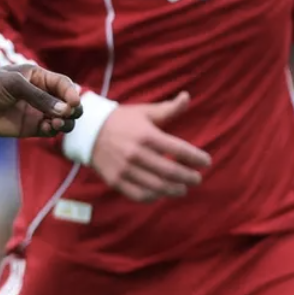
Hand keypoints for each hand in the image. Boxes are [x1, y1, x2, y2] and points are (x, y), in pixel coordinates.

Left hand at [0, 64, 81, 138]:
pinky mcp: (29, 128)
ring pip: (62, 118)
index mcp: (37, 76)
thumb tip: (65, 110)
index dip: (71, 93)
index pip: (63, 84)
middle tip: (66, 114)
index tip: (73, 103)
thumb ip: (39, 97)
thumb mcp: (14, 85)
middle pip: (67, 102)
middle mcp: (39, 94)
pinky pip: (49, 130)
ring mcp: (35, 111)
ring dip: (65, 121)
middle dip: (72, 109)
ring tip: (56, 123)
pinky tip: (48, 128)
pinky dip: (53, 130)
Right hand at [86, 91, 211, 201]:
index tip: (206, 162)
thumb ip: (168, 109)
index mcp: (146, 135)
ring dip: (174, 190)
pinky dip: (154, 197)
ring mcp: (124, 169)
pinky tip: (162, 194)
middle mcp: (136, 153)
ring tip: (183, 189)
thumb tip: (187, 97)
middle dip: (189, 177)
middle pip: (170, 171)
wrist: (87, 131)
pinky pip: (139, 194)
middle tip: (197, 179)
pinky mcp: (115, 180)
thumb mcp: (144, 112)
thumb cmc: (122, 120)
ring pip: (157, 186)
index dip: (196, 158)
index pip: (179, 149)